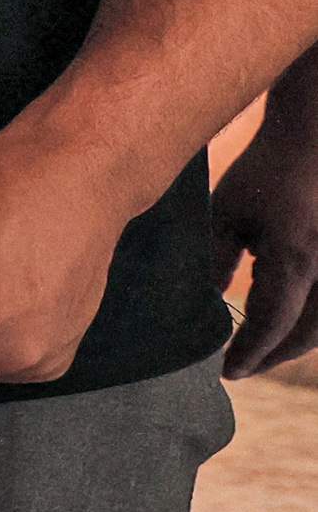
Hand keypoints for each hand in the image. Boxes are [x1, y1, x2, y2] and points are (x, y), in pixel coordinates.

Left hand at [217, 105, 317, 376]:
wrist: (315, 139)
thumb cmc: (267, 173)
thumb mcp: (227, 215)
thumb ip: (216, 263)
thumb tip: (205, 305)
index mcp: (294, 260)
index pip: (271, 324)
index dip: (249, 353)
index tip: (226, 371)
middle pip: (307, 334)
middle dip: (274, 355)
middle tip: (241, 366)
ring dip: (297, 342)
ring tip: (264, 350)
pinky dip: (314, 322)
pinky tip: (291, 324)